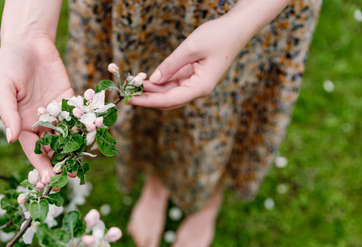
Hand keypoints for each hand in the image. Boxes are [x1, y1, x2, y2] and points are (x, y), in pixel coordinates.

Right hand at [0, 36, 73, 181]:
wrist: (28, 41)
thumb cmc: (9, 64)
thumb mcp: (4, 88)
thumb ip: (8, 113)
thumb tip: (10, 139)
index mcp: (23, 123)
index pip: (32, 149)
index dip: (40, 165)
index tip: (47, 180)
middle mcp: (41, 121)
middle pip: (53, 146)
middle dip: (61, 162)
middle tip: (71, 176)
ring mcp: (57, 111)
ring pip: (68, 134)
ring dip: (76, 148)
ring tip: (85, 162)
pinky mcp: (71, 98)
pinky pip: (79, 114)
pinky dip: (87, 124)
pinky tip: (96, 135)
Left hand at [130, 16, 251, 109]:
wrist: (236, 28)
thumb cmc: (218, 36)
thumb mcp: (190, 48)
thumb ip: (170, 65)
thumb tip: (153, 80)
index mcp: (201, 87)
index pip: (169, 100)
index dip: (148, 101)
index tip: (131, 100)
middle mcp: (198, 89)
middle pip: (168, 100)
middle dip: (147, 98)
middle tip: (126, 94)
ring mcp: (195, 84)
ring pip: (169, 93)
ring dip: (151, 90)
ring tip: (132, 85)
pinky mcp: (193, 77)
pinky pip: (172, 83)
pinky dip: (159, 82)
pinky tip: (145, 80)